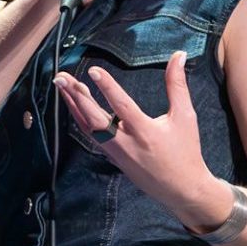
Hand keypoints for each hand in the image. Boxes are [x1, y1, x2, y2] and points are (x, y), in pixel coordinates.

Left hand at [52, 51, 227, 226]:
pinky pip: (93, 138)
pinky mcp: (114, 159)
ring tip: (62, 87)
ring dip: (74, 106)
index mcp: (144, 131)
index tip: (92, 71)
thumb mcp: (185, 116)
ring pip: (88, 128)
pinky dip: (82, 121)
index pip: (121, 105)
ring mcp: (117, 153)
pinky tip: (75, 108)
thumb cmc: (186, 152)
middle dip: (76, 95)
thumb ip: (177, 84)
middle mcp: (126, 143)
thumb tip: (178, 55)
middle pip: (94, 118)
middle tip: (61, 76)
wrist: (182, 190)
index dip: (107, 87)